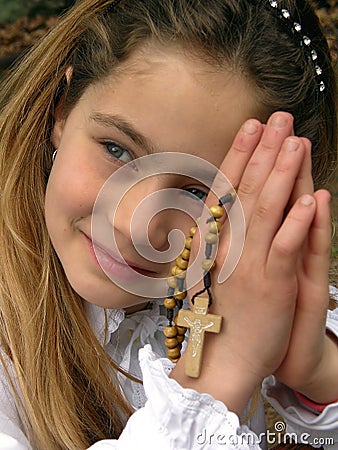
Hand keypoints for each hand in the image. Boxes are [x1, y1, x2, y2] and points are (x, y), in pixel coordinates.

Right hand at [172, 112, 319, 414]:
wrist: (221, 356)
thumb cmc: (218, 312)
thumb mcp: (210, 269)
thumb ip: (217, 238)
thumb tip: (223, 210)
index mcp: (215, 240)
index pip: (226, 188)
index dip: (239, 155)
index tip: (250, 127)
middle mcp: (228, 245)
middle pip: (247, 190)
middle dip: (263, 151)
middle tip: (278, 117)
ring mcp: (249, 263)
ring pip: (265, 211)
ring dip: (280, 175)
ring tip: (295, 142)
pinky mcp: (271, 284)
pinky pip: (284, 248)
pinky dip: (296, 223)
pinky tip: (308, 198)